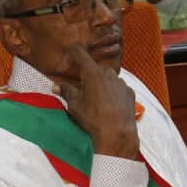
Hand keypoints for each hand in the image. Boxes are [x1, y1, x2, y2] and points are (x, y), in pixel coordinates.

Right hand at [54, 45, 139, 159]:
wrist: (117, 134)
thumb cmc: (93, 119)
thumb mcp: (75, 106)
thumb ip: (66, 91)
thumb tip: (56, 86)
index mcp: (92, 74)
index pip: (80, 54)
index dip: (73, 52)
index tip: (70, 53)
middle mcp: (108, 74)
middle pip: (95, 69)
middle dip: (88, 76)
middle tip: (83, 90)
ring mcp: (121, 83)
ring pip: (107, 79)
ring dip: (101, 85)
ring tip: (97, 102)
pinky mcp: (130, 92)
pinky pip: (118, 88)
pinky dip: (113, 93)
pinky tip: (110, 106)